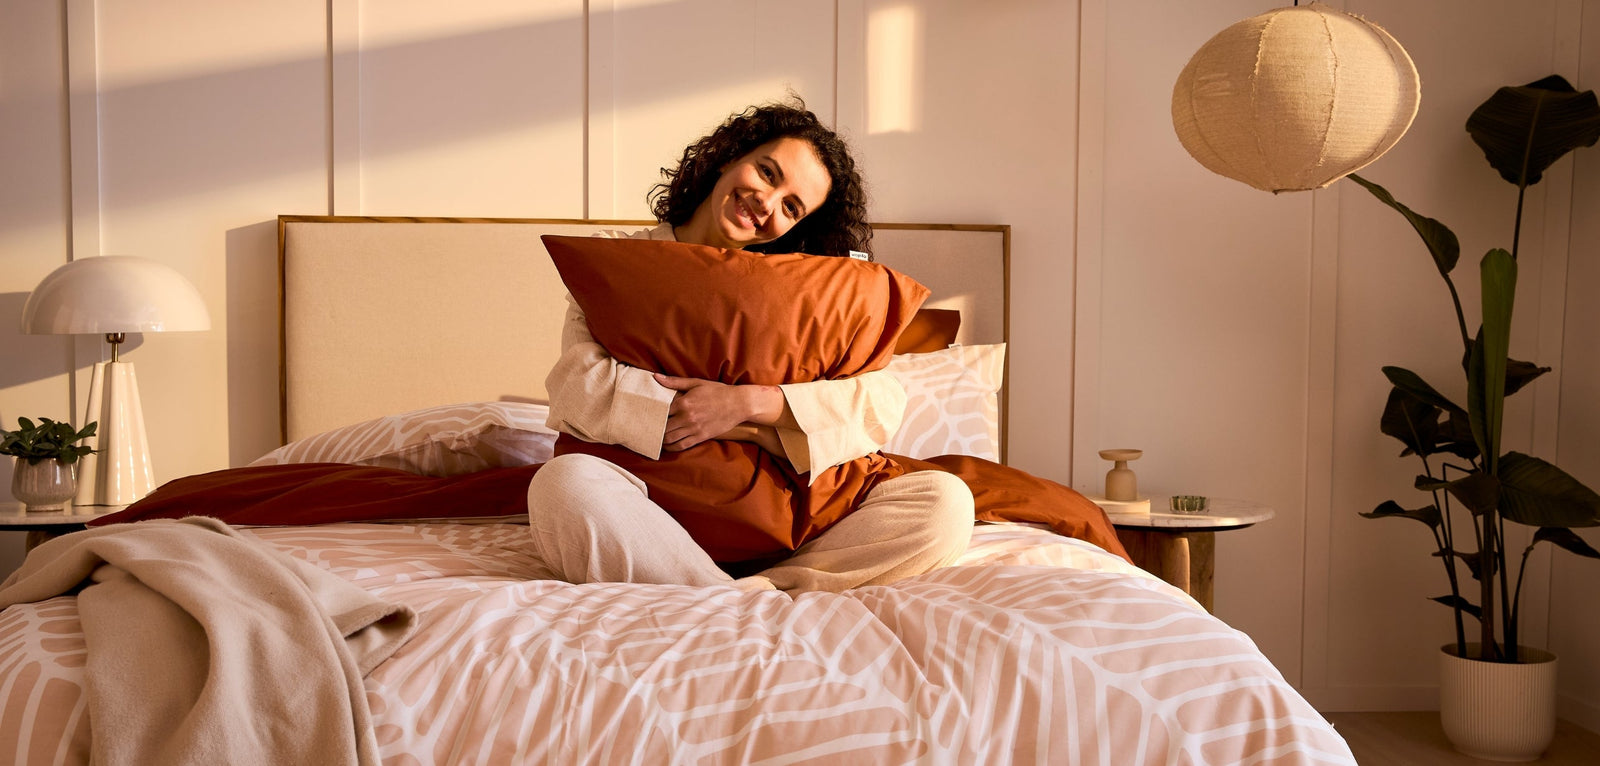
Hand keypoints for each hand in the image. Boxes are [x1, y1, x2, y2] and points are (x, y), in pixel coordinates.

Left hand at [655, 374, 778, 451]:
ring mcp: (694, 428)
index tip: (647, 415)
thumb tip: (655, 377)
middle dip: (654, 428)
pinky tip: (667, 445)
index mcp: (684, 402)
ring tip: (656, 437)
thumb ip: (674, 382)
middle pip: (663, 427)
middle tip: (648, 428)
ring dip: (661, 439)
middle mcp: (687, 417)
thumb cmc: (717, 391)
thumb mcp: (696, 383)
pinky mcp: (701, 437)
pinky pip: (682, 446)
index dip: (652, 414)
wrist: (739, 404)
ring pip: (670, 438)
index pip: (661, 411)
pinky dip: (672, 447)